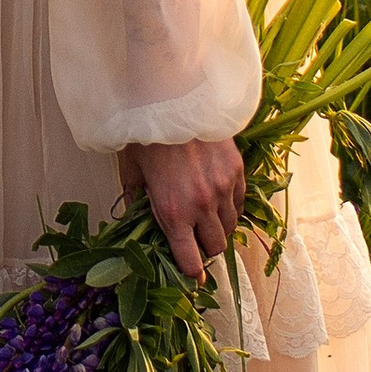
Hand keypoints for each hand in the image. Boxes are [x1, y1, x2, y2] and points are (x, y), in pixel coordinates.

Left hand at [116, 132, 244, 285]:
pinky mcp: (236, 171)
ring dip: (218, 229)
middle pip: (215, 247)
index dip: (191, 271)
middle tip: (196, 239)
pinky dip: (231, 208)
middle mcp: (201, 206)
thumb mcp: (130, 172)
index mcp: (173, 213)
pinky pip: (239, 203)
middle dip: (205, 248)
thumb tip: (132, 221)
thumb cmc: (145, 135)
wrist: (171, 98)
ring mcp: (223, 189)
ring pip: (230, 227)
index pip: (190, 260)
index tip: (192, 273)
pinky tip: (219, 200)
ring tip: (206, 219)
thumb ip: (134, 201)